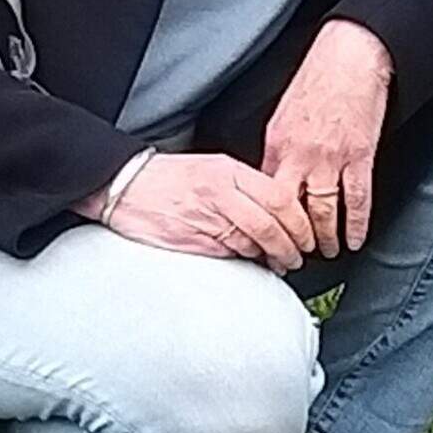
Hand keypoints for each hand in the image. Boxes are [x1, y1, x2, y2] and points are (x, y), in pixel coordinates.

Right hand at [97, 153, 318, 270]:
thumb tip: (278, 211)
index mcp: (229, 171)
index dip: (300, 221)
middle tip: (300, 255)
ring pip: (253, 242)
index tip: (308, 234)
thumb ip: (245, 187)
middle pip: (272, 223)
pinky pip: (229, 254)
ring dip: (273, 257)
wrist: (124, 186)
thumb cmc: (169, 178)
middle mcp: (220, 192)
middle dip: (293, 245)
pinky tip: (253, 263)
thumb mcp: (212, 169)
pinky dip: (247, 261)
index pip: (280, 197)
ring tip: (281, 263)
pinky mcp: (192, 240)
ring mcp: (206, 217)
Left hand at [264, 19, 392, 256]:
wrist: (350, 57)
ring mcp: (331, 159)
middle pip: (290, 211)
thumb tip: (272, 178)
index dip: (265, 222)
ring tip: (327, 252)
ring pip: (323, 211)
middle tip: (293, 258)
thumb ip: (278, 150)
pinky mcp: (359, 156)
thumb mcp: (282, 115)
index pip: (266, 195)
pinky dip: (357, 224)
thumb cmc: (318, 79)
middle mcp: (300, 156)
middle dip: (292, 240)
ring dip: (325, 238)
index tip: (266, 241)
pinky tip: (356, 238)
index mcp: (277, 145)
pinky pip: (358, 199)